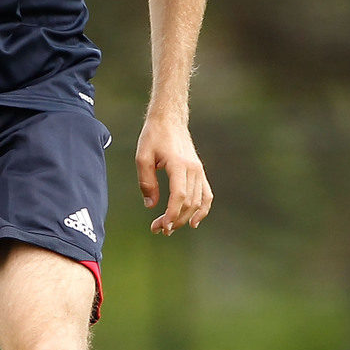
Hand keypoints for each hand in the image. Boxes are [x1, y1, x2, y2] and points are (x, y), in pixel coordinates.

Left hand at [135, 115, 212, 234]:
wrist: (169, 120)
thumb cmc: (153, 136)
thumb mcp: (142, 157)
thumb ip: (146, 182)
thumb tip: (151, 206)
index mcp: (178, 164)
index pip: (179, 195)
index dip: (171, 213)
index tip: (161, 226)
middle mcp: (193, 169)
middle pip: (189, 202)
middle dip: (174, 220)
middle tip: (158, 229)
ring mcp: (199, 171)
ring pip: (198, 202)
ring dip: (184, 218)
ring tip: (170, 228)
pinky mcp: (200, 172)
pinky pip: (206, 195)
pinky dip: (202, 210)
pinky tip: (193, 222)